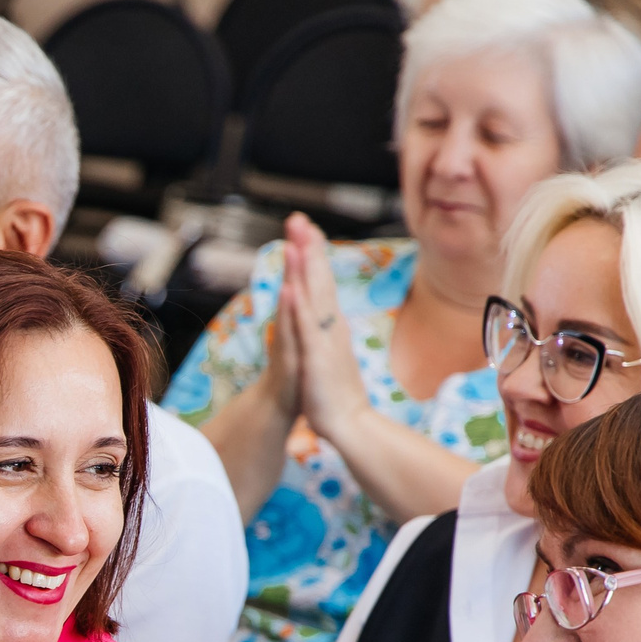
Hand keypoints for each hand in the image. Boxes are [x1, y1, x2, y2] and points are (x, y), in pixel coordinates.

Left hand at [281, 215, 372, 445]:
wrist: (349, 423)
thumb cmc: (336, 391)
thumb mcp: (328, 353)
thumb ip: (325, 332)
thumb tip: (323, 316)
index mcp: (330, 324)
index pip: (321, 281)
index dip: (313, 254)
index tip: (306, 227)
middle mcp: (330, 325)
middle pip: (318, 280)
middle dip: (308, 247)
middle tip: (299, 218)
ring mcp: (323, 339)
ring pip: (312, 297)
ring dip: (303, 268)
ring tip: (296, 239)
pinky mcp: (315, 357)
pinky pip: (305, 328)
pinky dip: (298, 306)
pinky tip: (291, 287)